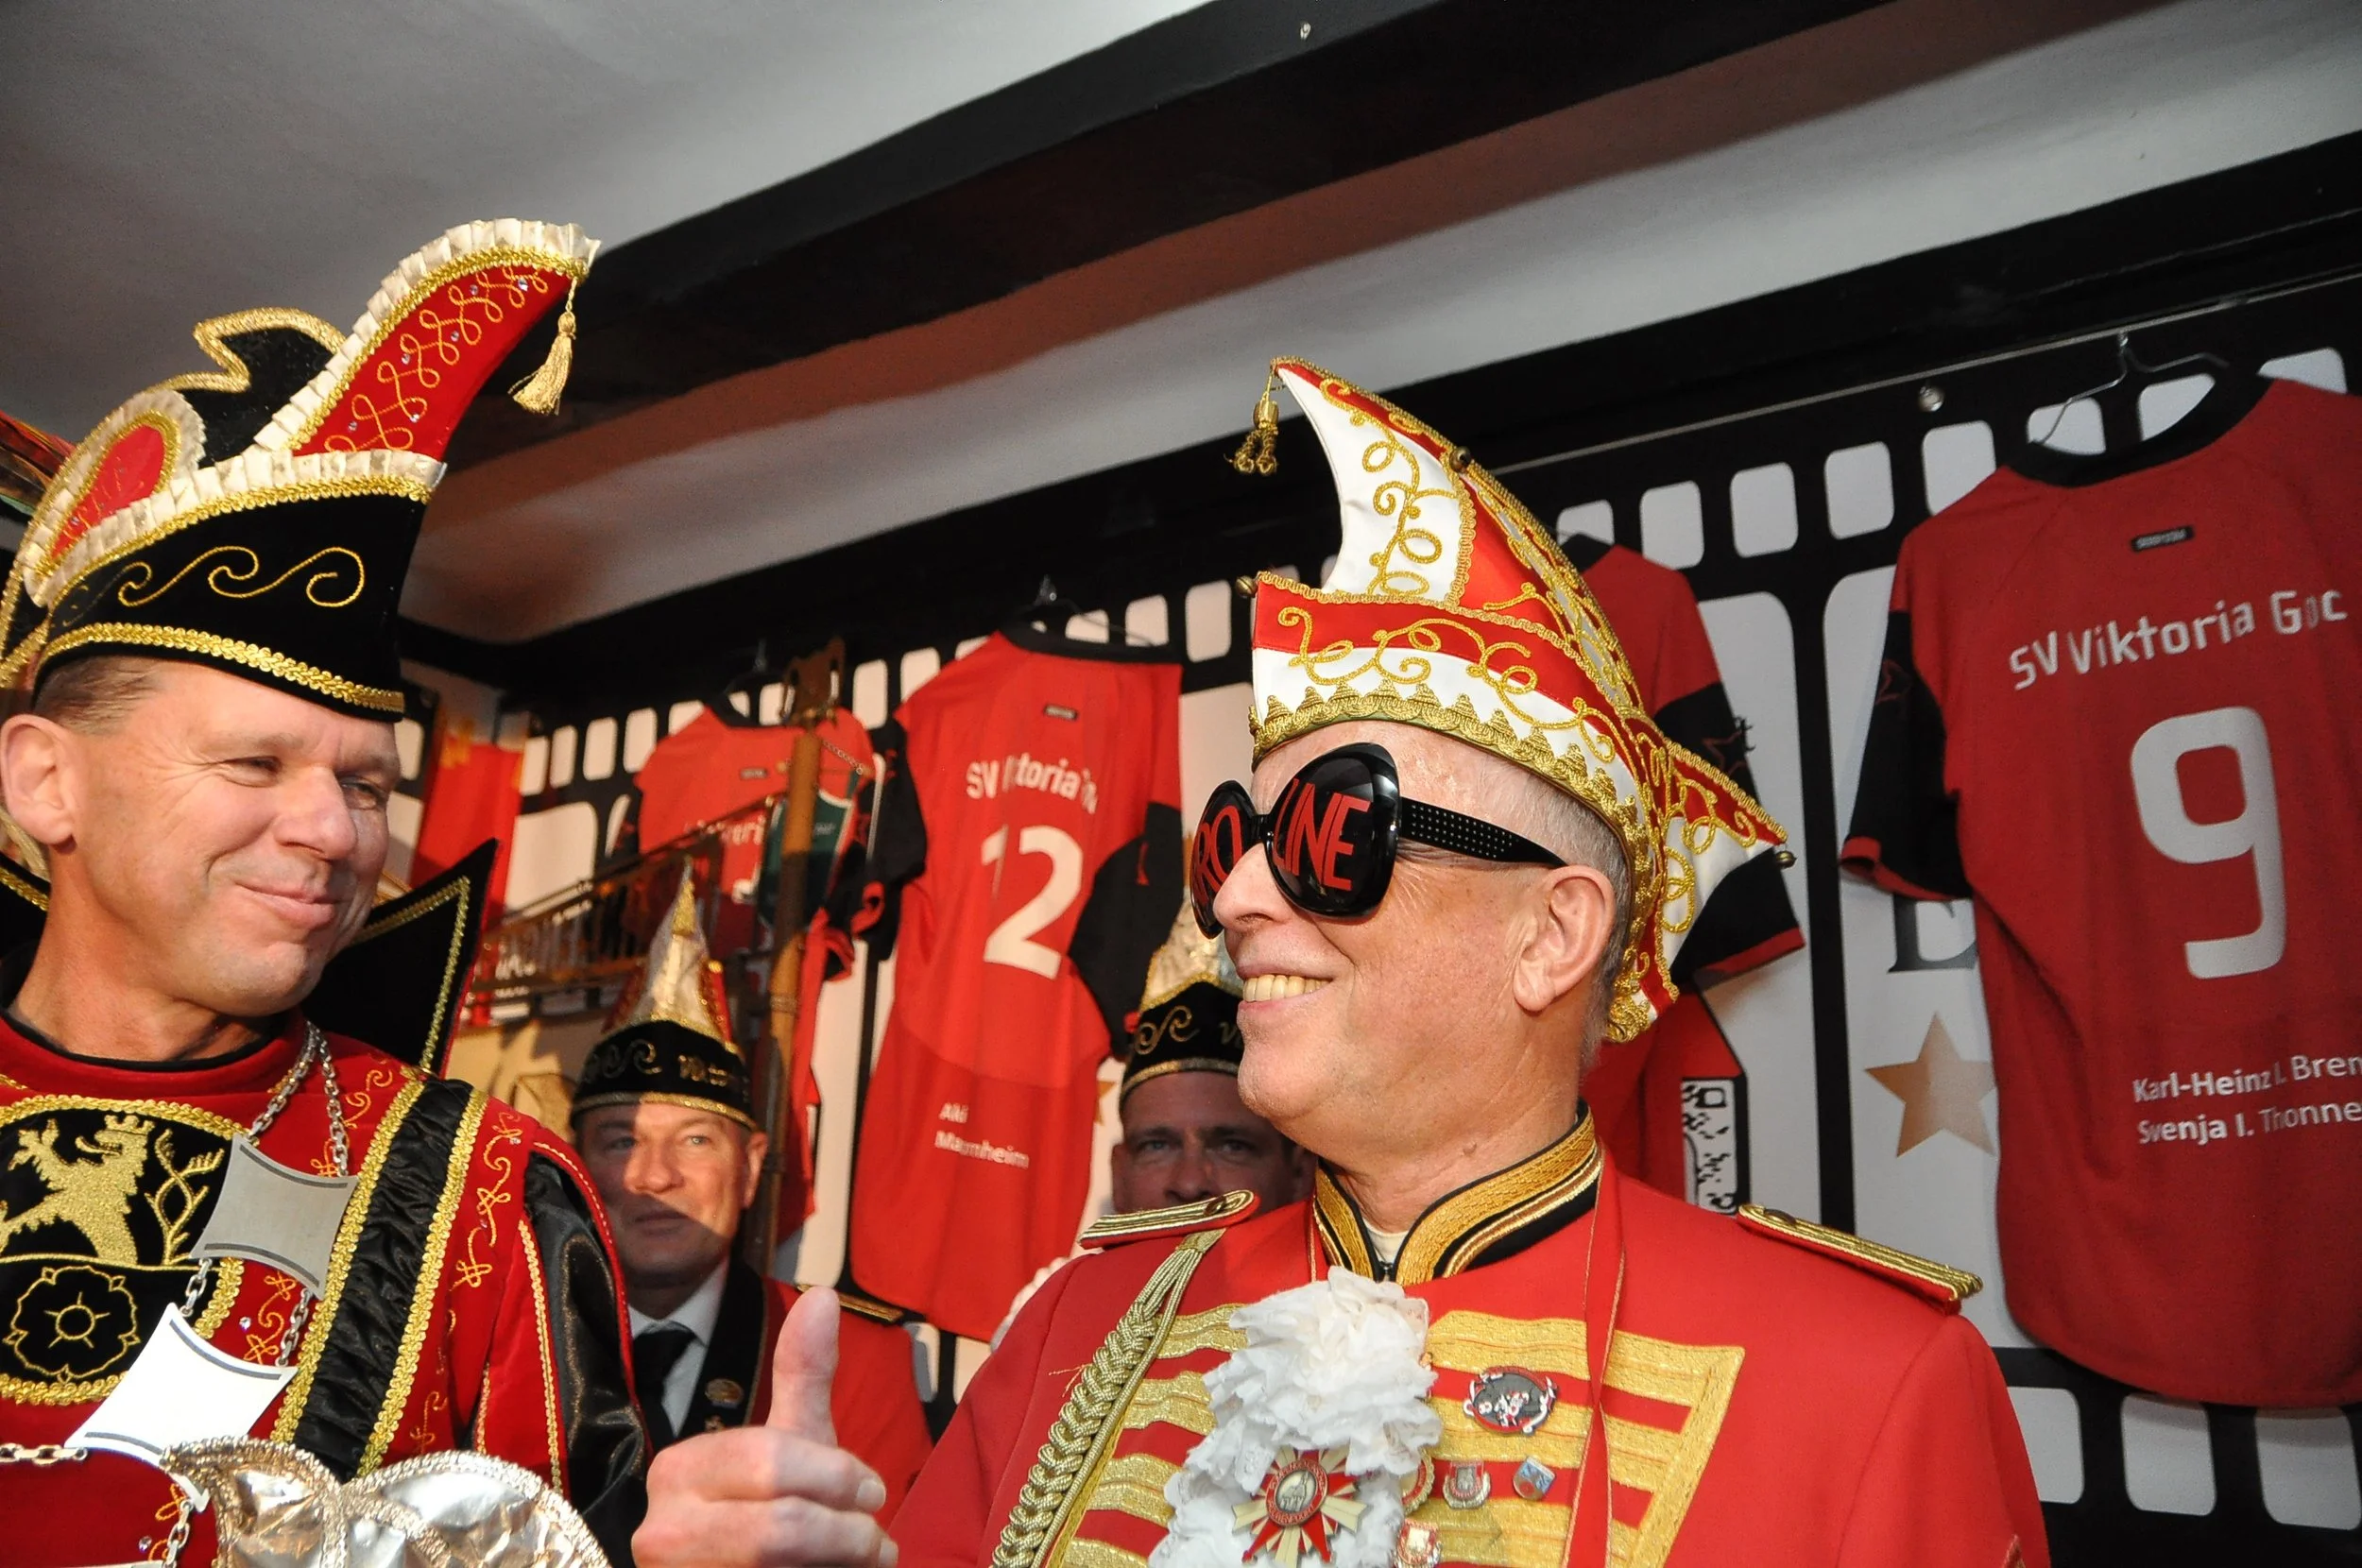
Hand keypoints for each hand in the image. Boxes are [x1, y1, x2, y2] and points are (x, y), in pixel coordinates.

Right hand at [634, 1287, 898, 1567]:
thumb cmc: (770, 1521)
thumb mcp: (790, 1447)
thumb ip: (802, 1377)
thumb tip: (824, 1296)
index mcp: (677, 1471)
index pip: (770, 1460)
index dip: (836, 1477)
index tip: (871, 1493)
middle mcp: (660, 1532)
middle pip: (778, 1525)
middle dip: (844, 1531)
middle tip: (872, 1538)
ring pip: (777, 1562)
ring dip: (838, 1562)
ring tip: (860, 1560)